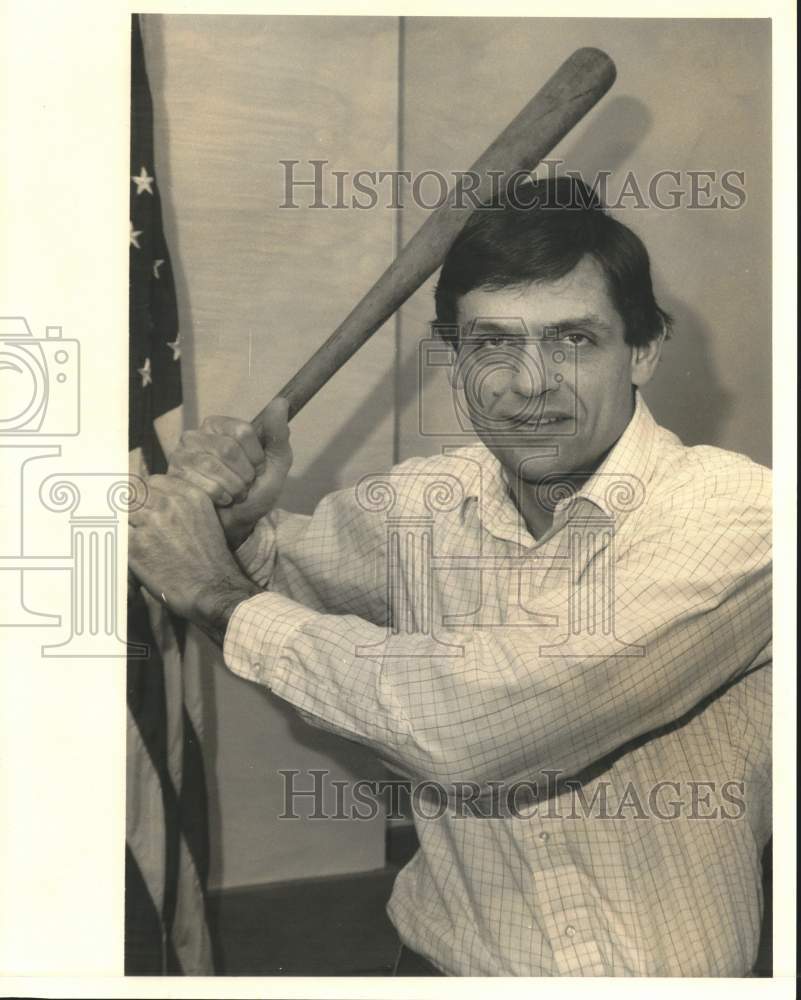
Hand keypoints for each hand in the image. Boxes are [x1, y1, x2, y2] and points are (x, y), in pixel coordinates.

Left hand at [128, 475, 258, 634]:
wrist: (214, 589)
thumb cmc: (212, 559)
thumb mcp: (205, 520)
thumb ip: (182, 506)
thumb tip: (156, 503)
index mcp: (189, 495)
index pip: (153, 481)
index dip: (145, 493)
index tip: (142, 503)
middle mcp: (169, 503)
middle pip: (133, 490)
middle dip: (129, 502)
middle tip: (129, 517)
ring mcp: (150, 522)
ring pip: (121, 509)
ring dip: (123, 521)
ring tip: (128, 534)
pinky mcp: (135, 545)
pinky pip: (117, 533)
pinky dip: (118, 539)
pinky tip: (129, 549)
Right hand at [168, 398, 291, 548]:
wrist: (237, 523)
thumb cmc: (255, 491)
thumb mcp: (275, 463)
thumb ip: (278, 434)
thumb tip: (280, 402)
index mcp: (219, 425)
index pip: (243, 431)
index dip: (256, 456)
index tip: (257, 468)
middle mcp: (196, 435)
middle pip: (228, 448)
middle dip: (245, 474)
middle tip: (245, 484)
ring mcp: (181, 456)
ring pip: (213, 467)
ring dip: (234, 488)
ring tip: (234, 493)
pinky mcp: (174, 478)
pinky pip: (203, 486)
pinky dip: (221, 498)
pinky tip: (220, 500)